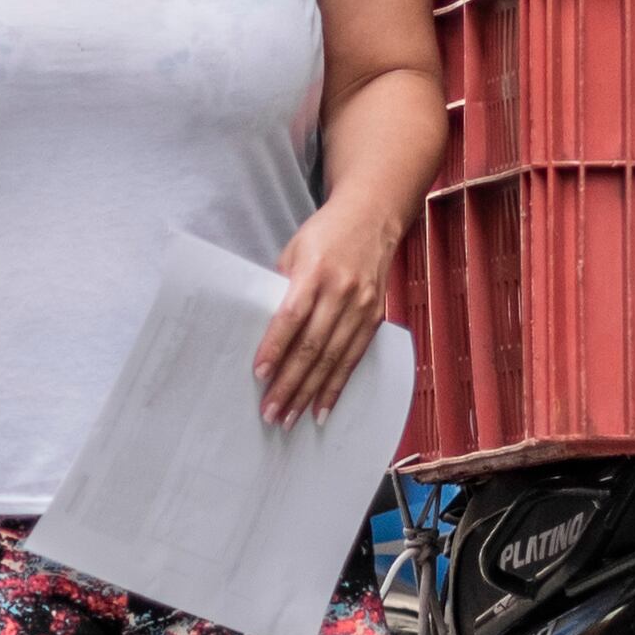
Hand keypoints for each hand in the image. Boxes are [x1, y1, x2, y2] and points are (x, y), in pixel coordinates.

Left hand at [254, 199, 403, 424]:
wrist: (373, 216)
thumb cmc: (325, 233)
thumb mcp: (293, 250)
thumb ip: (281, 288)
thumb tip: (263, 331)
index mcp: (315, 271)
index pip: (292, 316)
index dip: (275, 347)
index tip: (259, 373)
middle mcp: (342, 291)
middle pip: (313, 346)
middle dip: (290, 383)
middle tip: (271, 412)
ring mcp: (362, 306)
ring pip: (333, 358)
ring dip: (311, 393)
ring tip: (290, 418)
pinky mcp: (375, 317)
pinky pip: (353, 358)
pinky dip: (338, 385)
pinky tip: (323, 407)